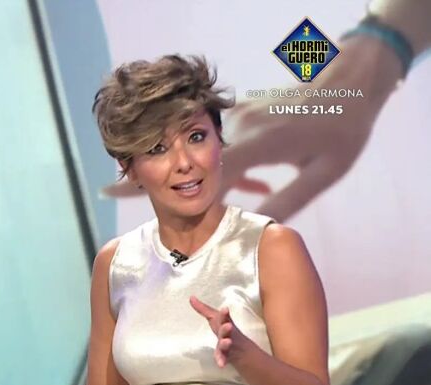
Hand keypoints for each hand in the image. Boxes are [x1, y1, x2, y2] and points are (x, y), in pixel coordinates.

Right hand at [101, 36, 401, 221]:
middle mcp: (238, 128)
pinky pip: (227, 143)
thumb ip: (288, 200)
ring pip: (206, 152)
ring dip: (205, 176)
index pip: (185, 168)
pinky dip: (230, 166)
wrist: (357, 77)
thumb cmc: (347, 129)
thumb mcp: (323, 173)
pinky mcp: (249, 114)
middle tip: (116, 185)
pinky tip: (259, 184)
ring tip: (224, 199)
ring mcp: (242, 118)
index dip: (144, 178)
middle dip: (152, 174)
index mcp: (253, 145)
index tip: (106, 186)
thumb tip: (257, 226)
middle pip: (182, 157)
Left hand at [189, 296, 256, 367]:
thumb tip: (191, 297)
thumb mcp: (213, 318)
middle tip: (229, 326)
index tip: (225, 308)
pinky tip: (221, 365)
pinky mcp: (225, 355)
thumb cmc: (223, 328)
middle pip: (226, 331)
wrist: (237, 346)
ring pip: (226, 344)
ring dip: (226, 343)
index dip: (224, 314)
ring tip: (227, 342)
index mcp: (223, 323)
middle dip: (226, 328)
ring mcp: (227, 345)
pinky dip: (222, 360)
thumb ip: (202, 308)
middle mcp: (227, 333)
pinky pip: (223, 358)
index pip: (224, 317)